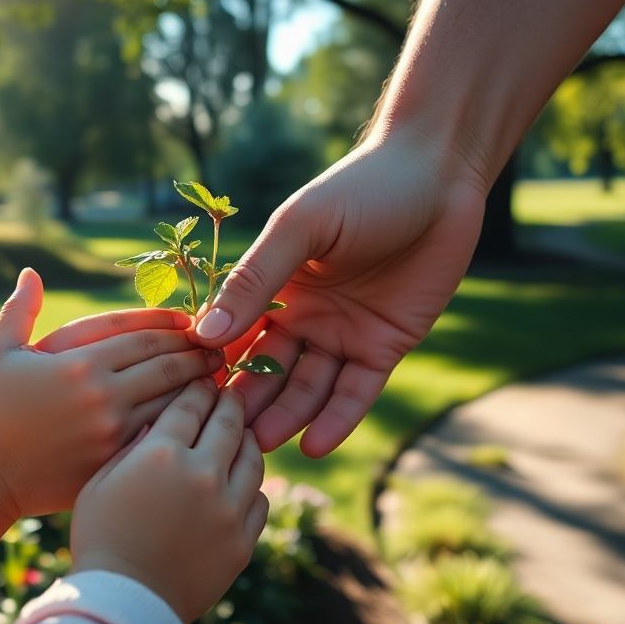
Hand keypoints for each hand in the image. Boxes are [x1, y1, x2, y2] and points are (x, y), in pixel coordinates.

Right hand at [0, 268, 222, 556]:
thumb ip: (19, 310)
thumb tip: (31, 273)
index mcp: (78, 363)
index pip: (142, 335)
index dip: (172, 325)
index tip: (193, 322)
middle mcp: (102, 396)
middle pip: (165, 365)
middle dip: (196, 353)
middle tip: (217, 347)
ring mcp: (113, 433)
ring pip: (172, 402)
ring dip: (198, 387)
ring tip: (216, 378)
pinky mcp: (117, 465)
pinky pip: (162, 438)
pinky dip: (182, 424)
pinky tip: (198, 420)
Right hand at [71, 379, 267, 623]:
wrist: (123, 600)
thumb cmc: (99, 539)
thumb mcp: (99, 484)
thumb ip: (132, 447)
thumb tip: (157, 422)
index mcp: (162, 455)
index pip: (190, 405)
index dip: (198, 389)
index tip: (202, 380)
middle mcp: (202, 474)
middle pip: (227, 423)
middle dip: (229, 401)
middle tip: (231, 392)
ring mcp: (228, 509)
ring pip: (252, 458)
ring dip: (248, 439)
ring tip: (242, 432)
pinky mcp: (242, 540)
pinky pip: (258, 500)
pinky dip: (252, 486)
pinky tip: (243, 480)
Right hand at [194, 131, 486, 456]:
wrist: (439, 177)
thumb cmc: (363, 188)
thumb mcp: (302, 229)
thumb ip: (256, 279)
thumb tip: (205, 333)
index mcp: (274, 284)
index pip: (234, 334)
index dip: (213, 365)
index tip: (185, 399)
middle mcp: (304, 315)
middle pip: (268, 370)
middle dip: (246, 402)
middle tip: (220, 438)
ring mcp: (344, 334)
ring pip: (308, 388)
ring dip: (286, 417)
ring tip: (263, 446)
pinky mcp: (385, 347)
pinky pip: (355, 392)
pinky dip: (337, 419)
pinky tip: (314, 446)